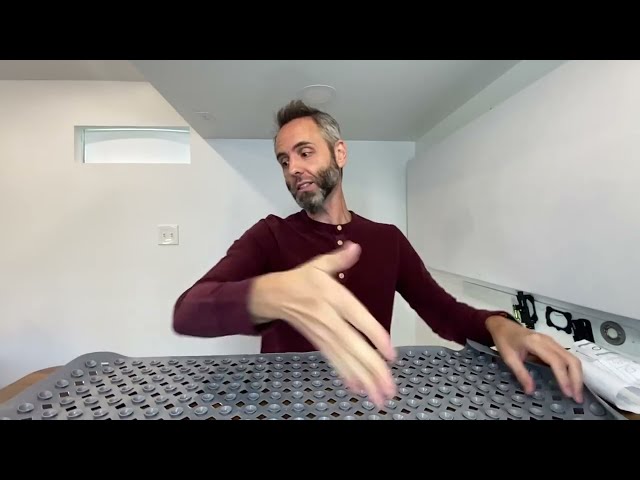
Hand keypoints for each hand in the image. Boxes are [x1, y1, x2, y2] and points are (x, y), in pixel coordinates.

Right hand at [249, 241, 396, 407]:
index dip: (374, 335)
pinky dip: (347, 376)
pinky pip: (335, 362)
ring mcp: (323, 335)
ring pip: (346, 360)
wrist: (272, 296)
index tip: (390, 352)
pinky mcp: (319, 344)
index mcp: (332, 297)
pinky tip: (360, 389)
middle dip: (373, 369)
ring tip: (381, 397)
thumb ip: (339, 259)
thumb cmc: (300, 280)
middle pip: (353, 347)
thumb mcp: (318, 265)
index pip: (356, 318)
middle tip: (390, 388)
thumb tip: (356, 247)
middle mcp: (329, 319)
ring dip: (364, 379)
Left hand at [486, 315, 583, 402]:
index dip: (563, 378)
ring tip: (576, 394)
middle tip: (577, 398)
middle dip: (576, 379)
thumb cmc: (504, 340)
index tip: (568, 393)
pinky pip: (568, 358)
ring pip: (572, 358)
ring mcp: (553, 342)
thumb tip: (531, 391)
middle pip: (570, 359)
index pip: (555, 361)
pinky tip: (571, 383)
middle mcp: (549, 341)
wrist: (503, 326)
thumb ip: (520, 374)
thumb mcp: (508, 358)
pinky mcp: (554, 345)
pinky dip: (573, 371)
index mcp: (536, 343)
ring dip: (577, 376)